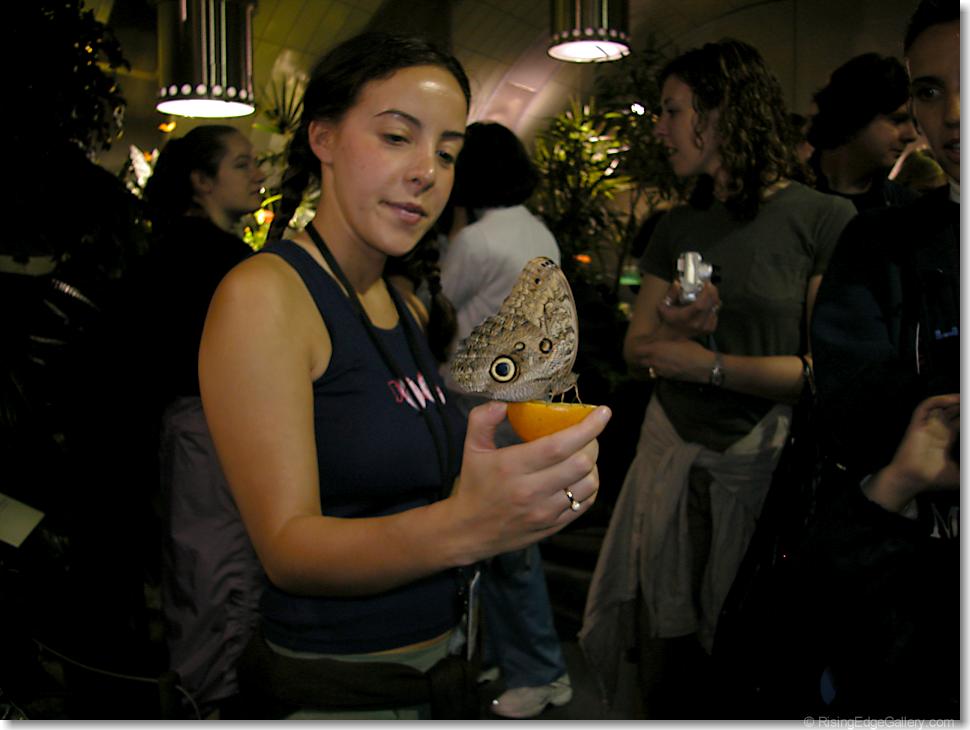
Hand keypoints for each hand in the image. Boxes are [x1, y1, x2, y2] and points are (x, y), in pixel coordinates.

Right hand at [451, 400, 610, 560]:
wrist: (470, 531)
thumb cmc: (475, 485)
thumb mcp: (471, 448)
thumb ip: (482, 420)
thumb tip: (503, 403)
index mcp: (512, 467)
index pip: (559, 445)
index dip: (587, 427)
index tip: (602, 412)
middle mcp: (531, 491)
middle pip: (581, 463)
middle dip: (592, 442)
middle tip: (588, 433)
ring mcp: (544, 511)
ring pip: (589, 484)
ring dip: (593, 464)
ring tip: (584, 453)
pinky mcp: (553, 525)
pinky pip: (585, 503)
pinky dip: (590, 485)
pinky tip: (580, 475)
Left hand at [631, 339, 712, 382]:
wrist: (703, 367)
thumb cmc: (693, 350)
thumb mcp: (679, 340)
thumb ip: (667, 341)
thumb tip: (662, 340)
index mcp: (657, 349)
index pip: (638, 350)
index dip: (638, 347)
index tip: (641, 344)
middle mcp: (655, 361)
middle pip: (640, 361)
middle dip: (641, 357)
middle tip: (646, 352)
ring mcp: (660, 371)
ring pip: (649, 367)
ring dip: (650, 363)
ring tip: (656, 358)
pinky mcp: (667, 378)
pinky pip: (657, 373)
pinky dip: (658, 369)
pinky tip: (665, 365)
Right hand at [658, 280, 721, 337]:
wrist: (672, 337)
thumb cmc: (668, 320)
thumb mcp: (664, 306)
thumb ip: (671, 294)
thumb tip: (677, 283)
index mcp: (686, 318)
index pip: (700, 305)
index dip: (706, 293)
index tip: (706, 284)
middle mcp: (697, 324)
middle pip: (710, 305)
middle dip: (712, 292)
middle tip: (709, 285)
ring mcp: (705, 327)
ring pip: (715, 309)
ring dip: (714, 298)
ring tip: (709, 292)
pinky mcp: (710, 329)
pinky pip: (716, 314)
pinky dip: (714, 306)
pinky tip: (709, 303)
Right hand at [864, 394, 959, 511]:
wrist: (912, 480)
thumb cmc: (933, 478)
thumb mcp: (960, 474)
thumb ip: (966, 466)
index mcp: (946, 439)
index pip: (960, 422)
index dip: (967, 417)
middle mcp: (937, 430)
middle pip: (952, 412)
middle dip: (963, 407)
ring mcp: (927, 425)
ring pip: (940, 406)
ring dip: (954, 400)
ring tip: (966, 396)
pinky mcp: (917, 424)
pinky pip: (926, 406)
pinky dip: (939, 400)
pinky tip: (954, 399)